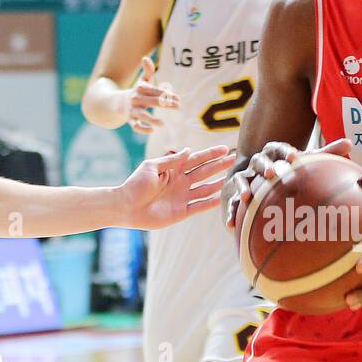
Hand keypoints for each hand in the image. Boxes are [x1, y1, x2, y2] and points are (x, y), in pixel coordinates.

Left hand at [117, 145, 235, 230]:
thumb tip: (189, 150)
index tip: (224, 149)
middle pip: (205, 172)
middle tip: (235, 159)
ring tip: (232, 177)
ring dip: (218, 183)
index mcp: (173, 170)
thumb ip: (171, 160)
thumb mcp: (152, 167)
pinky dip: (210, 202)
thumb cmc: (135, 184)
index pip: (196, 160)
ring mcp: (182, 197)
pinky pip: (199, 206)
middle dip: (219, 166)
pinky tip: (221, 197)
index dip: (210, 155)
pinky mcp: (181, 211)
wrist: (126, 207)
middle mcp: (181, 182)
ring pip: (205, 189)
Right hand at [123, 56, 179, 135]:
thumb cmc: (136, 92)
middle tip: (178, 106)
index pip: (155, 91)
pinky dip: (142, 129)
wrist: (116, 103)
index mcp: (140, 89)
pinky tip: (152, 130)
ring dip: (152, 119)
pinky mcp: (130, 120)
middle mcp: (136, 99)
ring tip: (163, 124)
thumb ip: (148, 71)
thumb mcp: (141, 81)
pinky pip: (135, 126)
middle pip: (151, 101)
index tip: (178, 98)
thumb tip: (145, 58)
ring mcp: (132, 110)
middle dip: (165, 103)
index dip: (167, 94)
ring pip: (142, 115)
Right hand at [224, 136, 351, 226]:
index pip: (280, 148)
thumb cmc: (289, 168)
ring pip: (242, 180)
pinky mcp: (234, 193)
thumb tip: (350, 142)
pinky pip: (231, 203)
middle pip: (259, 161)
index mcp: (275, 153)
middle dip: (265, 166)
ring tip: (247, 197)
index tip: (296, 157)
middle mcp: (258, 163)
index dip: (287, 152)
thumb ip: (326, 152)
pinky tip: (231, 225)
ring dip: (243, 188)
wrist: (259, 176)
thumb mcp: (305, 160)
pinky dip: (230, 212)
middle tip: (272, 174)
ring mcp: (245, 177)